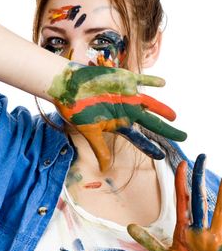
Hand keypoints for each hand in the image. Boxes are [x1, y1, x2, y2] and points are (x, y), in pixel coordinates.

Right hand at [48, 63, 186, 170]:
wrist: (66, 86)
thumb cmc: (75, 108)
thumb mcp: (89, 132)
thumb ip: (100, 149)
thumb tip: (105, 169)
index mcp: (118, 124)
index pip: (139, 138)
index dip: (150, 147)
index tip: (162, 156)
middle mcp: (125, 111)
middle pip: (151, 123)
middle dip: (167, 130)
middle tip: (183, 137)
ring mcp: (126, 96)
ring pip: (150, 104)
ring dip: (163, 109)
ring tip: (175, 117)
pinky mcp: (122, 80)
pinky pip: (141, 80)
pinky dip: (151, 81)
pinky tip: (163, 83)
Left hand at [128, 154, 221, 250]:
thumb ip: (148, 241)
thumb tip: (130, 226)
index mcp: (185, 228)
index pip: (183, 199)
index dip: (182, 181)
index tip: (181, 163)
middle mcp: (199, 228)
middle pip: (199, 198)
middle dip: (200, 177)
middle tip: (203, 156)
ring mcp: (211, 236)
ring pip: (215, 210)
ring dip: (220, 194)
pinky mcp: (221, 246)